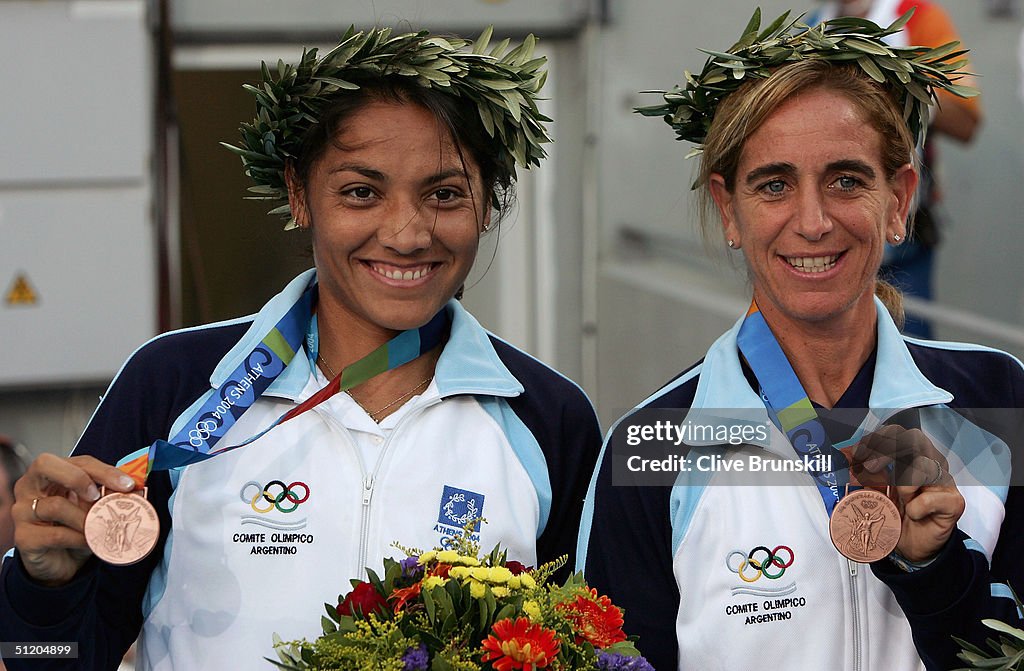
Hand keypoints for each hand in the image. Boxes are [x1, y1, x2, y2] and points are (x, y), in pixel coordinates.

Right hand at [12, 454, 135, 585]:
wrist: (60, 563)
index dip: (104, 471)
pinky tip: (88, 542)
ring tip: (99, 528)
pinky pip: (55, 534)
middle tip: (98, 496)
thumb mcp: (93, 507)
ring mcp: (22, 511)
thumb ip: (108, 494)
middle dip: (78, 478)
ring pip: (56, 505)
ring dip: (85, 519)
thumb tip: (135, 487)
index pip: (77, 462)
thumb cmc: (75, 527)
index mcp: (50, 473)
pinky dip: (79, 538)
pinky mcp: (23, 537)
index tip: (127, 484)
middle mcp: (30, 487)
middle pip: (45, 465)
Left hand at [851, 424, 964, 562]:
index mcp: (911, 456)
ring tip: (900, 500)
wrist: (914, 546)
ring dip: (903, 484)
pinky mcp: (954, 502)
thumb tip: (843, 459)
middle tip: (870, 469)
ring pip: (924, 466)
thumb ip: (863, 475)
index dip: (877, 439)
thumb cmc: (896, 515)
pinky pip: (932, 497)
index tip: (858, 454)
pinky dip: (916, 508)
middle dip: (887, 451)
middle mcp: (930, 462)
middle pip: (914, 439)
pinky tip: (915, 515)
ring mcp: (944, 481)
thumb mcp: (873, 492)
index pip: (898, 432)